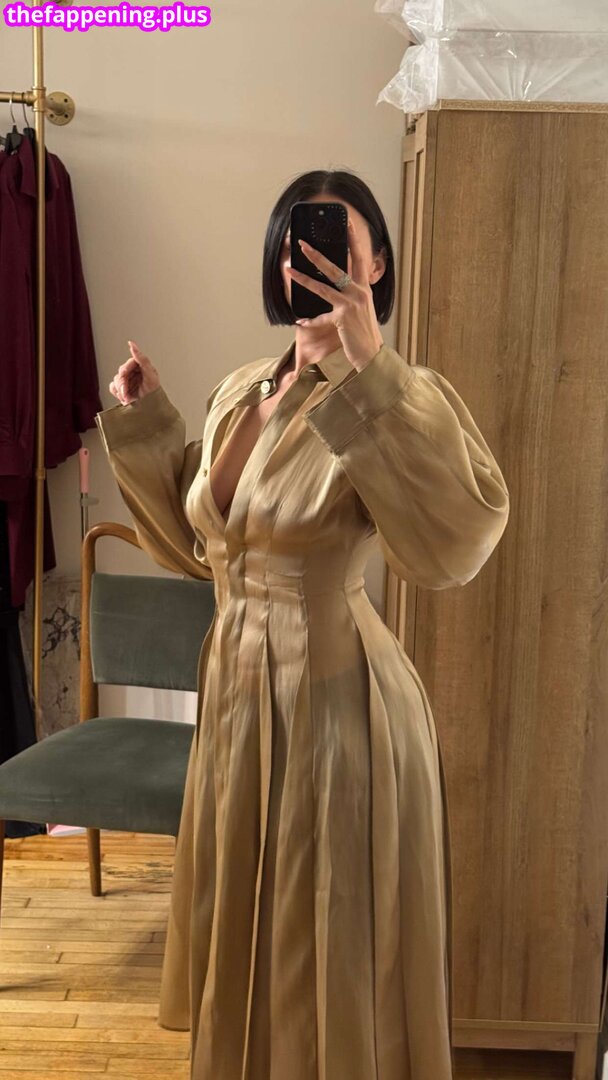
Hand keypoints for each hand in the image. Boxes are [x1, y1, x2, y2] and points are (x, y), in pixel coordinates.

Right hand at [109, 341, 160, 404]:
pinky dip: (117, 393)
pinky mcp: (122, 389)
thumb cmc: (154, 392)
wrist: (152, 409)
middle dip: (123, 383)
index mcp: (141, 366)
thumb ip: (142, 359)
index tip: (125, 372)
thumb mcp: (151, 374)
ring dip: (121, 390)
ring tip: (128, 398)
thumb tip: (132, 345)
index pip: (129, 363)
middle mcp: (133, 372)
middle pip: (121, 372)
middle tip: (126, 391)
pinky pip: (113, 387)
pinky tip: (125, 398)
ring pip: (116, 380)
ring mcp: (127, 381)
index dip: (126, 368)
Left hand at [285, 219, 383, 370]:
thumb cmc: (365, 332)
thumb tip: (337, 282)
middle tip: (303, 244)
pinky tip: (300, 321)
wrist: (372, 354)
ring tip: (289, 269)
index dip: (354, 239)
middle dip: (317, 255)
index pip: (359, 258)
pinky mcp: (343, 317)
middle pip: (335, 268)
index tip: (347, 223)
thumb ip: (353, 294)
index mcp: (364, 288)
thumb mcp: (363, 309)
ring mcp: (351, 304)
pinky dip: (310, 320)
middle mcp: (359, 292)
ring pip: (323, 287)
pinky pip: (321, 317)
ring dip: (303, 278)